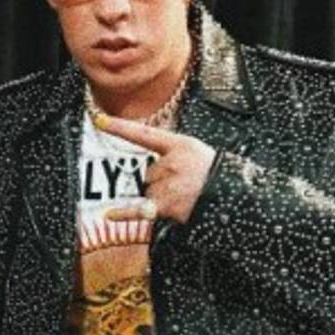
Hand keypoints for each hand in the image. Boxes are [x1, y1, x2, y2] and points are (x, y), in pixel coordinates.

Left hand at [96, 117, 215, 223]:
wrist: (235, 197)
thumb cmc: (215, 175)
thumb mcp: (196, 152)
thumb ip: (172, 153)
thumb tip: (151, 168)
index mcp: (180, 145)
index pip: (143, 134)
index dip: (119, 127)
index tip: (98, 120)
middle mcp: (172, 163)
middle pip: (147, 173)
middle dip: (161, 181)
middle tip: (185, 185)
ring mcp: (169, 184)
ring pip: (148, 191)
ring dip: (160, 197)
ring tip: (185, 198)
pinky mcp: (168, 205)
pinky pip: (139, 209)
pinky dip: (124, 214)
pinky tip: (109, 214)